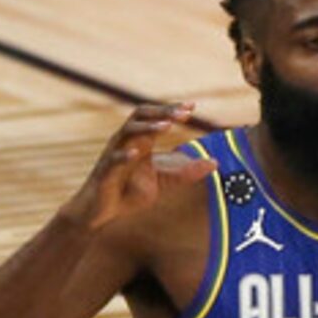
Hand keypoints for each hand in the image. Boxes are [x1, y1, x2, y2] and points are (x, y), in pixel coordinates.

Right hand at [65, 102, 213, 229]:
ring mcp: (114, 156)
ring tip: (167, 127)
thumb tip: (215, 163)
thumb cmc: (130, 192)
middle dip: (162, 113)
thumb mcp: (164, 182)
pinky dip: (124, 155)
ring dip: (147, 128)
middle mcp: (125, 143)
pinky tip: (136, 153)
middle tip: (183, 112)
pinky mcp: (105, 173)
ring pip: (127, 133)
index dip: (171, 110)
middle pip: (140, 117)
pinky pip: (113, 160)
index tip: (192, 106)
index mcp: (139, 142)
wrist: (102, 211)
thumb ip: (186, 172)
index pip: (154, 118)